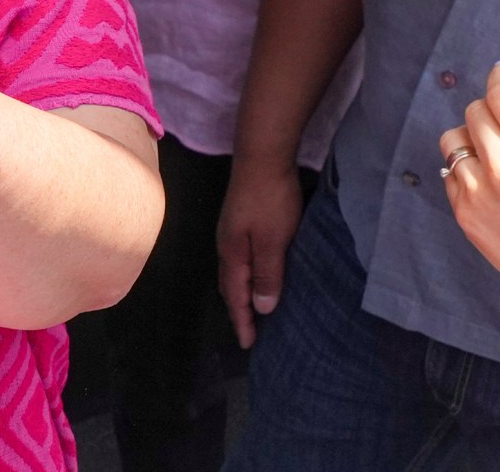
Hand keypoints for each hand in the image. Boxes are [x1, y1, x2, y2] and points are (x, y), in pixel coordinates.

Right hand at [217, 158, 301, 347]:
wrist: (263, 154)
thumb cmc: (270, 199)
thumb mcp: (273, 241)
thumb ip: (267, 274)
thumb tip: (260, 308)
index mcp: (232, 254)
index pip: (236, 296)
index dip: (242, 321)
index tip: (248, 345)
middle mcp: (226, 244)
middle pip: (230, 285)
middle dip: (237, 309)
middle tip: (248, 331)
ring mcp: (232, 230)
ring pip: (234, 270)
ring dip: (241, 291)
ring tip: (253, 307)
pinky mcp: (241, 218)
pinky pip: (241, 256)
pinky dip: (247, 273)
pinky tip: (259, 271)